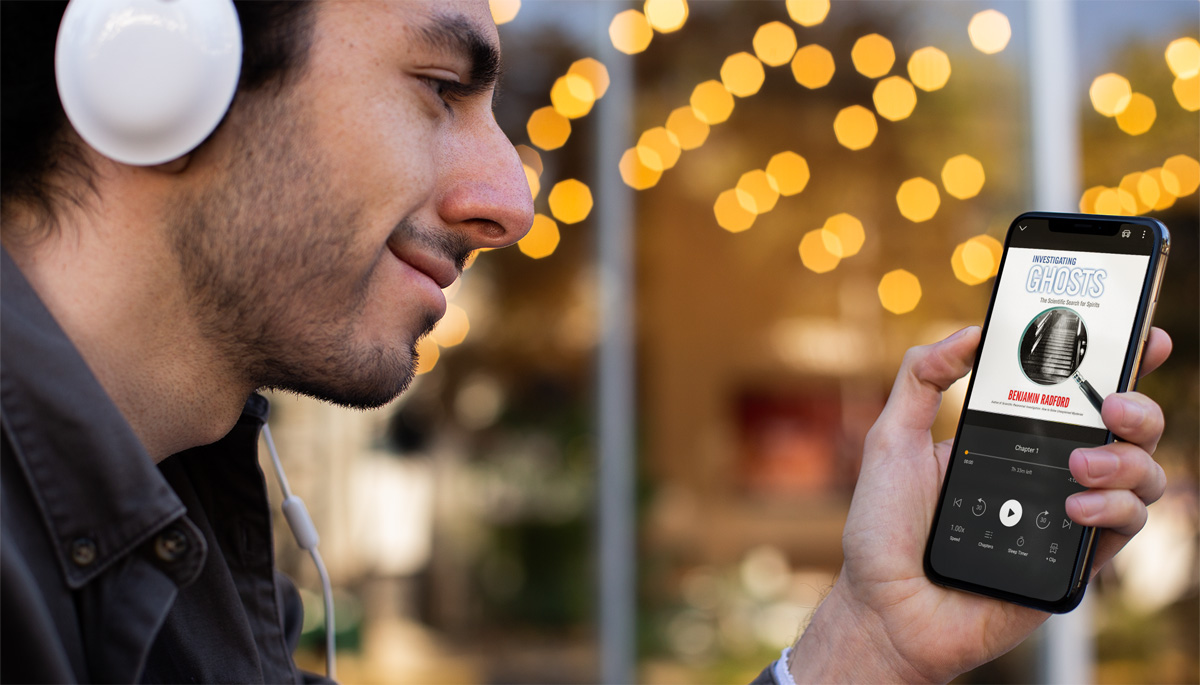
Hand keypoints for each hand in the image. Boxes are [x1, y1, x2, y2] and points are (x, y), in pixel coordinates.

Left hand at [788, 326, 1171, 682]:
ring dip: (1127, 460)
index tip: (1148, 335)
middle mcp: (1048, 472)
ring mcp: (1067, 515)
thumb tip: (971, 333)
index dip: (1119, 362)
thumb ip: (922, 379)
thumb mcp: (891, 440)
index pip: (1076, 393)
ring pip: (1141, 475)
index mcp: (1012, 438)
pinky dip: (1114, 509)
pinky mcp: (1074, 562)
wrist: (886, 607)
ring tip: (1080, 466)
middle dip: (1138, 406)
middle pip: (1126, 429)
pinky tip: (1077, 506)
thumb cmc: (884, 528)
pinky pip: (1125, 527)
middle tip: (1113, 405)